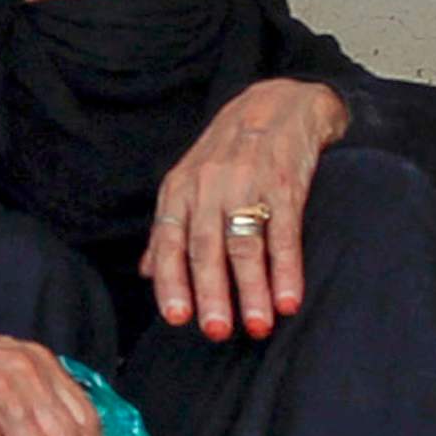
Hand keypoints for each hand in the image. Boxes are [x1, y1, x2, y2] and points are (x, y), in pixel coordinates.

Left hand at [144, 78, 343, 342]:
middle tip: (217, 332)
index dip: (171, 281)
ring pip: (245, 244)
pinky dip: (287, 268)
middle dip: (210, 293)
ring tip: (258, 326)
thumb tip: (145, 273)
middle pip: (206, 248)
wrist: (278, 103)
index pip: (168, 241)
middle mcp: (209, 187)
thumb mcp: (188, 181)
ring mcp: (248, 184)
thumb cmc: (228, 152)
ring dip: (251, 289)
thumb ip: (169, 228)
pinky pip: (284, 232)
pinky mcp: (285, 183)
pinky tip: (289, 299)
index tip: (177, 318)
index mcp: (180, 190)